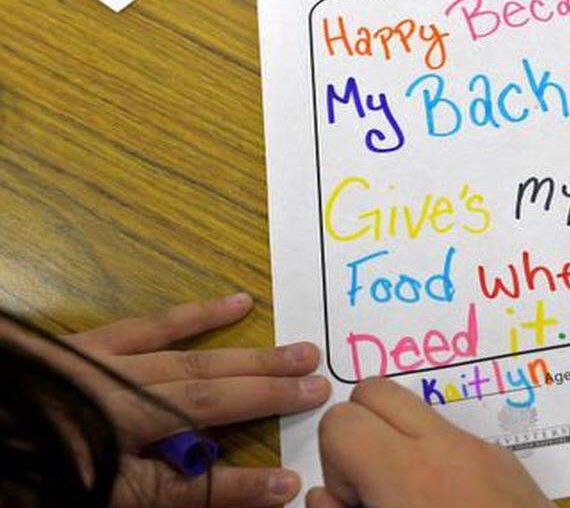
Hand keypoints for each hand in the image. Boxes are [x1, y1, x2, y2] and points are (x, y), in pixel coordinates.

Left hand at [64, 293, 331, 507]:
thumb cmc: (24, 474)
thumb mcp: (102, 493)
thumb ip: (172, 491)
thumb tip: (255, 484)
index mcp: (113, 441)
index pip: (193, 468)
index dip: (242, 479)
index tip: (292, 477)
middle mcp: (115, 396)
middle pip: (204, 395)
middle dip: (264, 392)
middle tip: (318, 383)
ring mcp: (99, 364)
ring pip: (186, 358)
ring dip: (245, 357)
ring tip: (296, 353)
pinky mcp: (83, 344)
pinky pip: (147, 325)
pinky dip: (193, 317)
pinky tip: (237, 303)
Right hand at [308, 377, 555, 507]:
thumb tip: (325, 496)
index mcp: (408, 475)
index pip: (340, 420)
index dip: (335, 463)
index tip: (356, 502)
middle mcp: (447, 448)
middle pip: (377, 391)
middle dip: (362, 433)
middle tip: (373, 490)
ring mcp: (483, 450)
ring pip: (417, 410)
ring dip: (398, 444)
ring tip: (409, 499)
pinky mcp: (508, 462)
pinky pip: (454, 437)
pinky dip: (435, 459)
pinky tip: (447, 507)